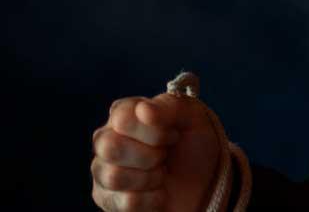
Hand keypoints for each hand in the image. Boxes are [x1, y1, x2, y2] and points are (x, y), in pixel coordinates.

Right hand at [91, 93, 221, 210]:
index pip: (122, 118)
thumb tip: (143, 109)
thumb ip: (169, 107)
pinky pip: (125, 202)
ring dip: (151, 178)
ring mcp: (103, 170)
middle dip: (150, 155)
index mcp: (124, 114)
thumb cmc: (194, 144)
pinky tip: (159, 192)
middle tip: (166, 156)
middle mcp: (106, 139)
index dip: (154, 131)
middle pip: (110, 148)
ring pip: (114, 177)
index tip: (174, 135)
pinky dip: (152, 199)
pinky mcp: (107, 199)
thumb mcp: (192, 118)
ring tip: (162, 174)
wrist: (204, 181)